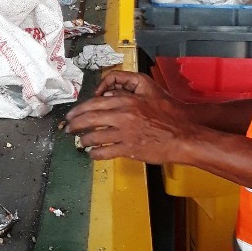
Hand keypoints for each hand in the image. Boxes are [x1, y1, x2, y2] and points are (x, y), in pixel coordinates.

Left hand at [66, 71, 195, 163]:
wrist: (184, 135)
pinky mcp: (130, 148)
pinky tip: (92, 154)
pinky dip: (95, 154)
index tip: (71, 115)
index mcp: (126, 101)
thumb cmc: (168, 114)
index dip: (78, 110)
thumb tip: (105, 98)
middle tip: (67, 129)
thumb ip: (125, 96)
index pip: (93, 104)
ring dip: (83, 140)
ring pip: (95, 136)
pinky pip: (105, 152)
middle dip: (74, 125)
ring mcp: (126, 133)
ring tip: (79, 142)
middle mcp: (123, 115)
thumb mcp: (147, 96)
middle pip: (89, 119)